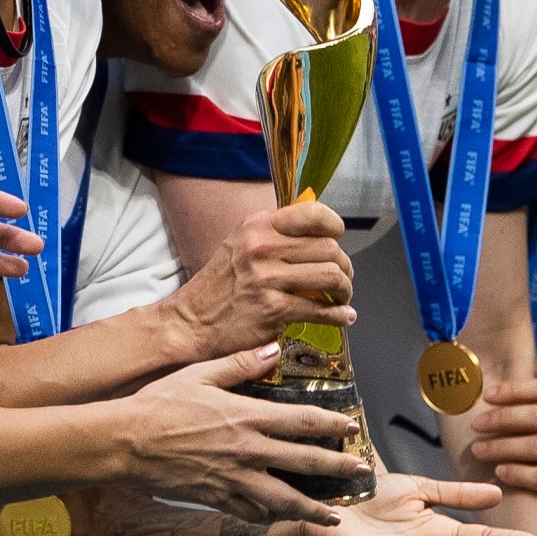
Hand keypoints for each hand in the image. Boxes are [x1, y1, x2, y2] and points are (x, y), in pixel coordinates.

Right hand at [117, 344, 366, 522]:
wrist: (125, 442)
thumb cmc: (159, 404)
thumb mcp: (201, 373)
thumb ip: (241, 363)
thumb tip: (272, 350)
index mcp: (246, 416)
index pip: (301, 420)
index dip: (331, 424)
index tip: (351, 427)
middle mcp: (247, 450)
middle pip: (304, 461)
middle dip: (337, 467)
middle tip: (360, 471)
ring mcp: (233, 479)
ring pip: (284, 497)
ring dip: (313, 506)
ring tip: (334, 514)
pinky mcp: (216, 498)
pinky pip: (251, 513)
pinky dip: (270, 516)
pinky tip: (282, 517)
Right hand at [163, 197, 353, 356]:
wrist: (191, 322)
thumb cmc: (220, 285)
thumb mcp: (241, 245)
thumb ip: (275, 236)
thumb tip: (319, 235)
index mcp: (257, 226)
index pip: (313, 213)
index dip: (335, 226)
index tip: (337, 240)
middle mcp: (262, 247)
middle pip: (329, 248)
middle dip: (344, 266)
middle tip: (342, 279)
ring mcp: (268, 278)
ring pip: (331, 276)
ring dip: (344, 289)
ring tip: (341, 297)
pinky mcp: (273, 309)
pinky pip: (320, 309)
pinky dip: (338, 315)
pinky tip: (343, 316)